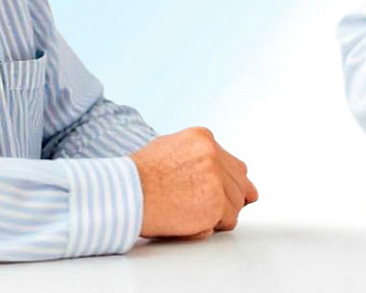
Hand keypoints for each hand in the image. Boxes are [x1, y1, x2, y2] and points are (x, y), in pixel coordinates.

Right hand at [130, 127, 258, 237]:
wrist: (125, 194)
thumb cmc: (138, 178)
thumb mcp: (167, 149)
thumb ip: (195, 157)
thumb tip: (215, 170)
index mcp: (203, 139)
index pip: (234, 165)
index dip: (228, 185)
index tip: (220, 195)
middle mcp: (213, 154)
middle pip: (240, 184)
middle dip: (227, 200)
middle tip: (204, 209)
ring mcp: (216, 177)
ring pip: (236, 204)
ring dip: (219, 214)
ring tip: (190, 213)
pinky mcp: (215, 203)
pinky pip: (227, 221)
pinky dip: (211, 227)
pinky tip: (190, 221)